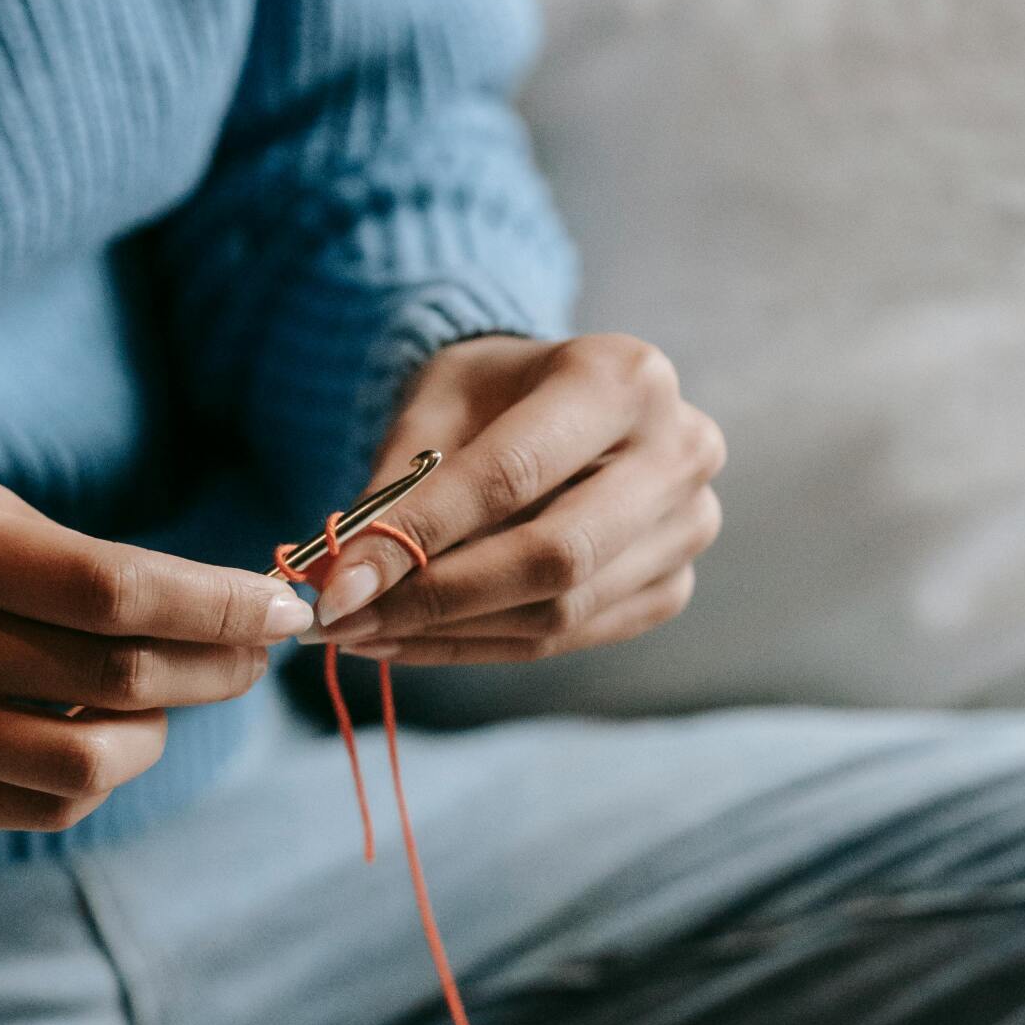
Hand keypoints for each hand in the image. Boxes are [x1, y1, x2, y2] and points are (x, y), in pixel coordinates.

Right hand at [0, 464, 312, 830]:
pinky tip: (94, 736)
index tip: (284, 606)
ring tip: (161, 697)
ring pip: (84, 764)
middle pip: (114, 677)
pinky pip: (32, 806)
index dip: (218, 604)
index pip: (113, 588)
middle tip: (255, 648)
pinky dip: (91, 777)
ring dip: (156, 734)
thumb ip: (53, 556)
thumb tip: (191, 606)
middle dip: (215, 665)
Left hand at [300, 335, 724, 662]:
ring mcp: (687, 526)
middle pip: (555, 556)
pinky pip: (568, 639)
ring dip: (451, 633)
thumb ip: (400, 492)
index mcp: (623, 377)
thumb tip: (347, 586)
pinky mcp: (671, 585)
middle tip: (349, 623)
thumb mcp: (435, 407)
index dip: (421, 539)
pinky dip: (481, 646)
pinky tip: (414, 641)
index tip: (337, 588)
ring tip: (366, 633)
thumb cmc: (492, 395)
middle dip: (439, 600)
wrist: (556, 402)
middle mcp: (679, 450)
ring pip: (561, 612)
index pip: (512, 475)